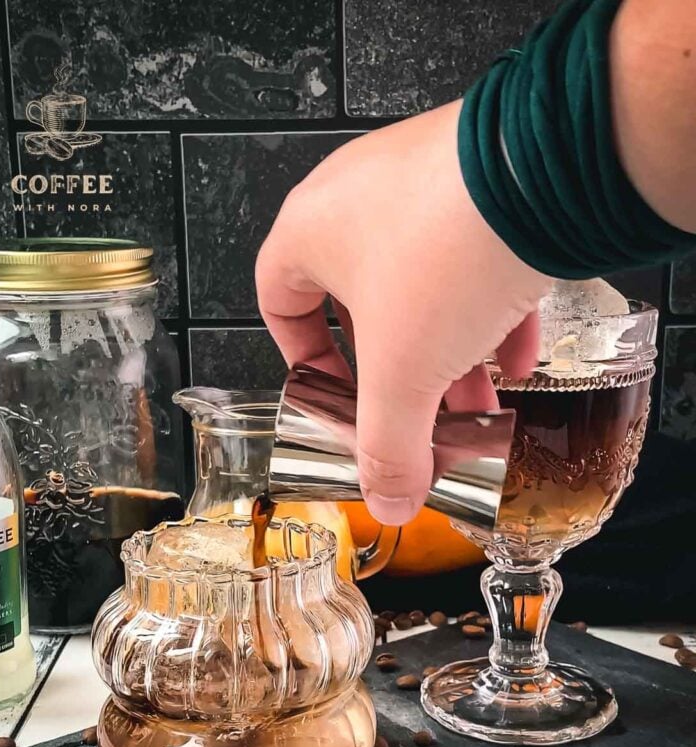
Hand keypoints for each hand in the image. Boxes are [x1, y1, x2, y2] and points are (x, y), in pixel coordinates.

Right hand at [256, 100, 552, 524]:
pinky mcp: (482, 180)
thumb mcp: (403, 374)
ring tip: (479, 403)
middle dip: (399, 376)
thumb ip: (388, 447)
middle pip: (364, 308)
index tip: (339, 399)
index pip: (280, 302)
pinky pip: (473, 257)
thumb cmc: (446, 250)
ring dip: (448, 354)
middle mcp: (360, 198)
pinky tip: (516, 355)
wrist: (545, 168)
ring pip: (424, 288)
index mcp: (311, 231)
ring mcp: (423, 183)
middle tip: (422, 419)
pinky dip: (489, 313)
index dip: (305, 362)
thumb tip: (387, 499)